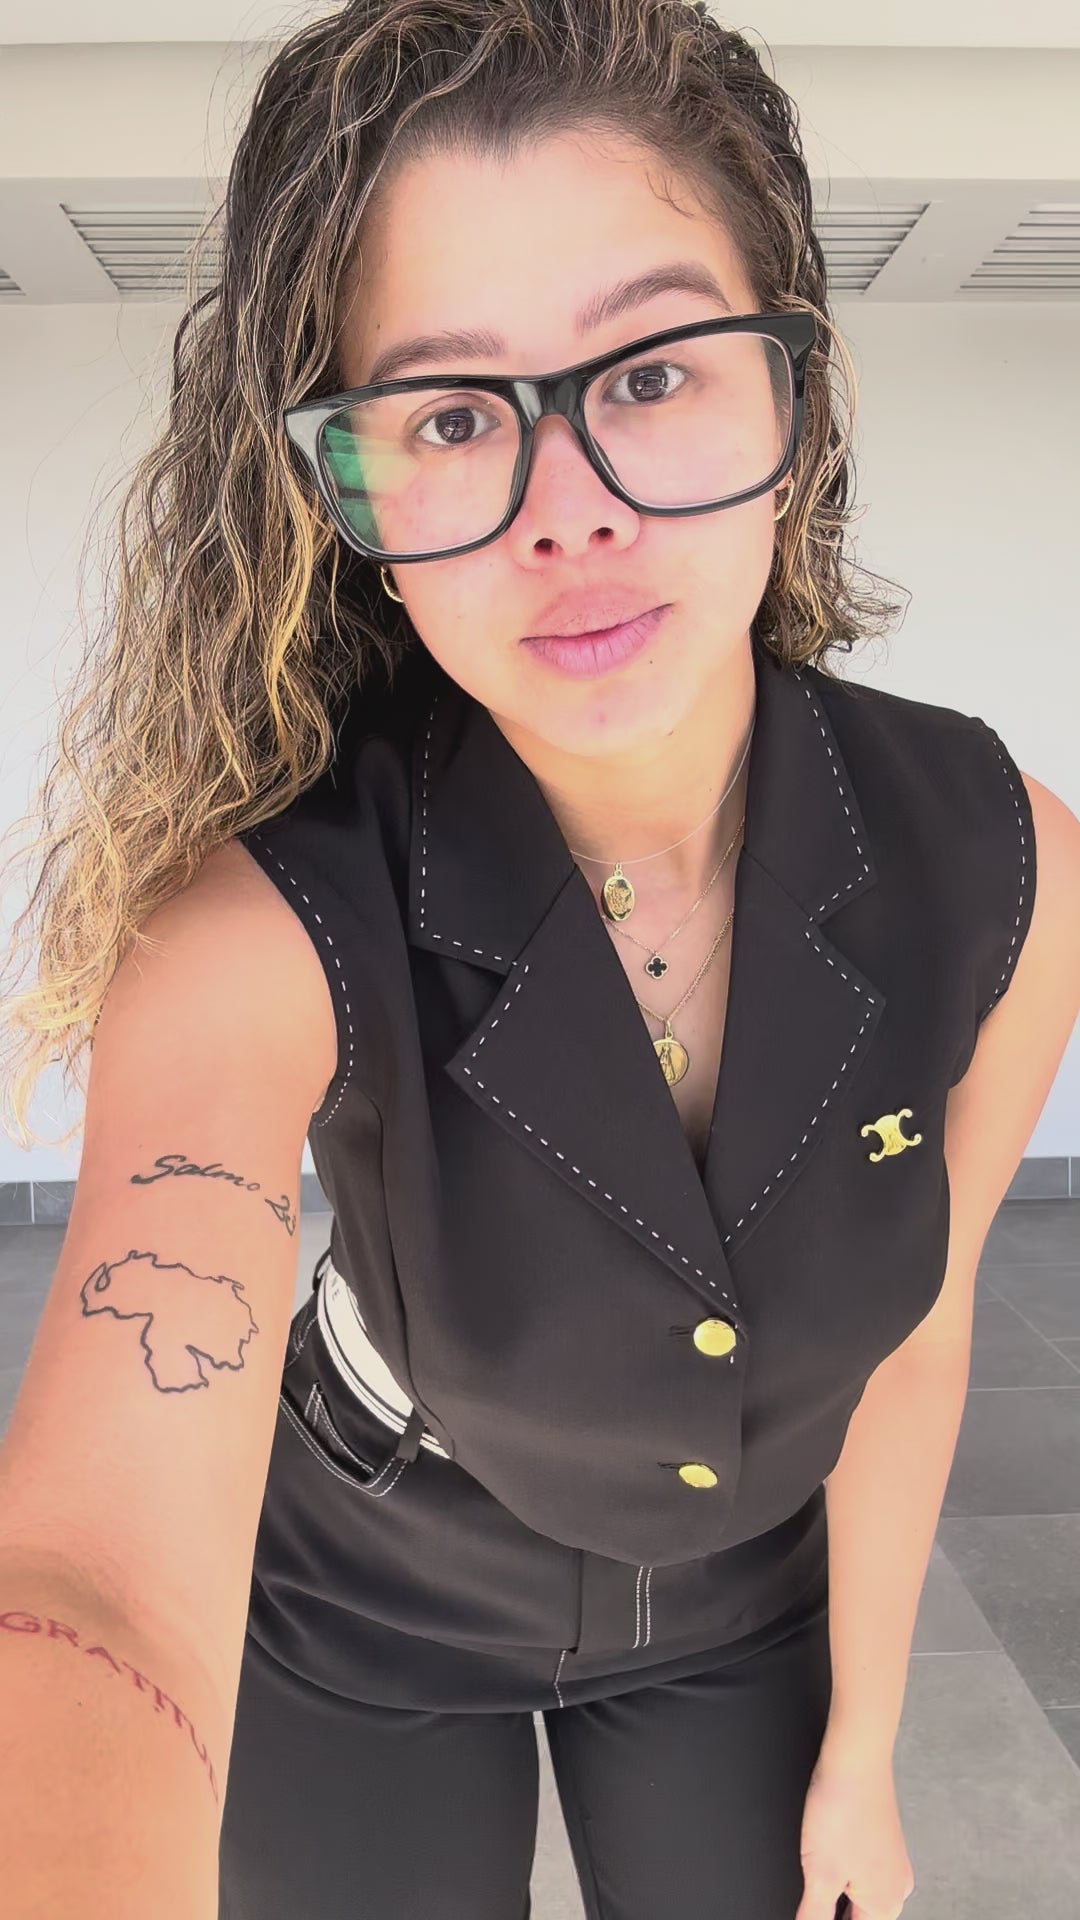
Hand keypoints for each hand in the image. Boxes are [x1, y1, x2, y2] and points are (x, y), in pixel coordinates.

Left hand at [793, 1744, 915, 1919]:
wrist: (856, 1759)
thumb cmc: (843, 1810)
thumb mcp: (820, 1876)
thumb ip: (815, 1915)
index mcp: (885, 1904)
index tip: (813, 1912)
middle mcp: (896, 1886)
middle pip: (862, 1918)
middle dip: (836, 1914)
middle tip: (811, 1905)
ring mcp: (891, 1862)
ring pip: (862, 1896)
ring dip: (839, 1899)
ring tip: (817, 1887)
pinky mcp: (881, 1840)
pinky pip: (863, 1872)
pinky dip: (844, 1876)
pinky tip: (826, 1863)